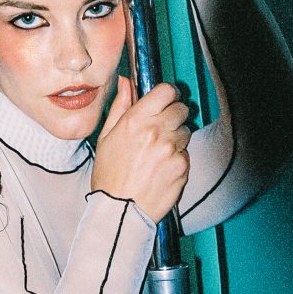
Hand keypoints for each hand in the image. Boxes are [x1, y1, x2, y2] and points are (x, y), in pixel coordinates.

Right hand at [92, 77, 190, 222]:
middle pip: (181, 109)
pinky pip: (186, 154)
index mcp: (136, 120)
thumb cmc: (109, 176)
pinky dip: (177, 160)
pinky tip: (161, 170)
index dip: (167, 95)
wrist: (120, 211)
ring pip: (185, 132)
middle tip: (161, 130)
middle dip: (173, 116)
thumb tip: (126, 82)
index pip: (166, 91)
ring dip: (175, 139)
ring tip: (157, 155)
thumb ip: (121, 106)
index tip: (165, 101)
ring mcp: (172, 149)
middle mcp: (156, 131)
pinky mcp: (182, 167)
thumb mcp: (106, 137)